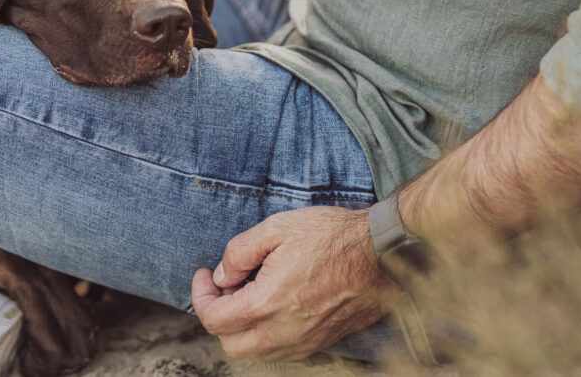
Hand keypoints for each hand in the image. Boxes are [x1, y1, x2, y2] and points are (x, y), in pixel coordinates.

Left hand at [191, 206, 400, 361]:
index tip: (203, 274)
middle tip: (223, 285)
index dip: (199, 296)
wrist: (381, 254)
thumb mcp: (275, 228)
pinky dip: (264, 334)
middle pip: (230, 343)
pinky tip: (271, 305)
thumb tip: (221, 276)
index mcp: (268, 304)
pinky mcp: (320, 343)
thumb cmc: (330, 236)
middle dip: (217, 315)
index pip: (214, 319)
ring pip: (254, 352)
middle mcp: (284, 332)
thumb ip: (238, 253)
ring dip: (240, 328)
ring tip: (247, 293)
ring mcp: (304, 342)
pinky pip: (279, 351)